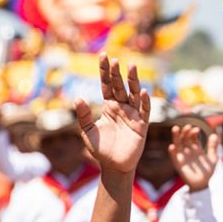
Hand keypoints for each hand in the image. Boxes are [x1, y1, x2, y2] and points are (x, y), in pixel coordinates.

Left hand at [76, 53, 149, 173]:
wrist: (113, 166)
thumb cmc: (100, 149)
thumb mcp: (87, 132)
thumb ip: (84, 115)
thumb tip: (77, 97)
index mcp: (109, 106)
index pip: (107, 85)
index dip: (105, 71)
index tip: (103, 55)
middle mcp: (122, 107)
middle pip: (120, 86)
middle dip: (117, 73)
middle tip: (115, 60)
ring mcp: (133, 115)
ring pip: (134, 94)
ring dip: (134, 81)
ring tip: (132, 67)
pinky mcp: (141, 125)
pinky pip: (145, 111)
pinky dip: (145, 102)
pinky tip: (143, 92)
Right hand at [169, 125, 218, 191]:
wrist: (203, 184)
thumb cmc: (207, 172)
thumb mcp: (213, 158)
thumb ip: (213, 147)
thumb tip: (214, 134)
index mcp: (196, 148)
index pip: (192, 137)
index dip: (193, 132)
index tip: (197, 129)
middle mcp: (188, 150)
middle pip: (184, 138)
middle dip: (185, 132)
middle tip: (188, 126)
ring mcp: (183, 157)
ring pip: (177, 144)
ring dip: (175, 136)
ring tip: (175, 128)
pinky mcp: (179, 164)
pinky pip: (174, 157)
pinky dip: (172, 152)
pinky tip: (172, 147)